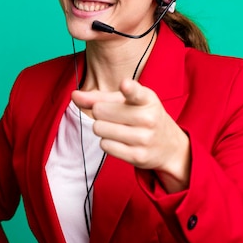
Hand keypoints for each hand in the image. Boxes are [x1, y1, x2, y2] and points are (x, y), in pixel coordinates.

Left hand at [71, 78, 190, 192]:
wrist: (169, 145)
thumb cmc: (141, 116)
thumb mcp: (126, 101)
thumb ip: (99, 97)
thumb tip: (74, 95)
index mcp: (147, 99)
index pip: (136, 92)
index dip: (129, 89)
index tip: (125, 85)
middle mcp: (148, 118)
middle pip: (100, 111)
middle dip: (100, 113)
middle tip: (115, 116)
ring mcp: (144, 139)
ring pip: (99, 129)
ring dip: (102, 128)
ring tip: (118, 128)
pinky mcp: (138, 156)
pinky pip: (104, 146)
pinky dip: (106, 143)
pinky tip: (120, 141)